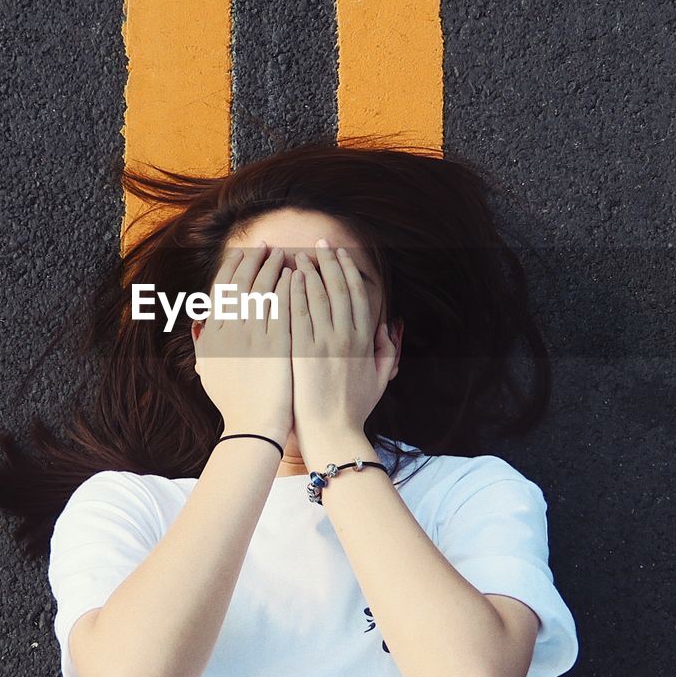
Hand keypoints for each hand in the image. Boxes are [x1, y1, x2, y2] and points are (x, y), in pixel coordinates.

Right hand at [191, 242, 293, 444]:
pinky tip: (295, 275)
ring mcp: (253, 337)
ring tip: (282, 254)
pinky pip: (282, 306)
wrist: (253, 427)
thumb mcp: (209, 371)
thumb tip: (198, 322)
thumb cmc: (234, 402)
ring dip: (272, 267)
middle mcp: (229, 332)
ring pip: (262, 289)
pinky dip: (287, 287)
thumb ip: (203, 344)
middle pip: (240, 283)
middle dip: (252, 260)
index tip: (241, 253)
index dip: (231, 267)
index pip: (220, 290)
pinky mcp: (277, 344)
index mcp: (212, 335)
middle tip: (264, 246)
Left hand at [288, 239, 398, 467]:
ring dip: (308, 271)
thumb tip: (389, 327)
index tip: (339, 254)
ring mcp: (324, 343)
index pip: (359, 294)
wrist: (331, 433)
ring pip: (317, 296)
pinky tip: (286, 278)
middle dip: (329, 261)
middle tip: (319, 243)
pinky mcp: (302, 351)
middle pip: (338, 287)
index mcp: (366, 340)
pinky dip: (293, 293)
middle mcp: (347, 337)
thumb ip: (387, 351)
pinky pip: (297, 314)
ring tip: (299, 255)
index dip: (348, 270)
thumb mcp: (381, 379)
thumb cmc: (354, 410)